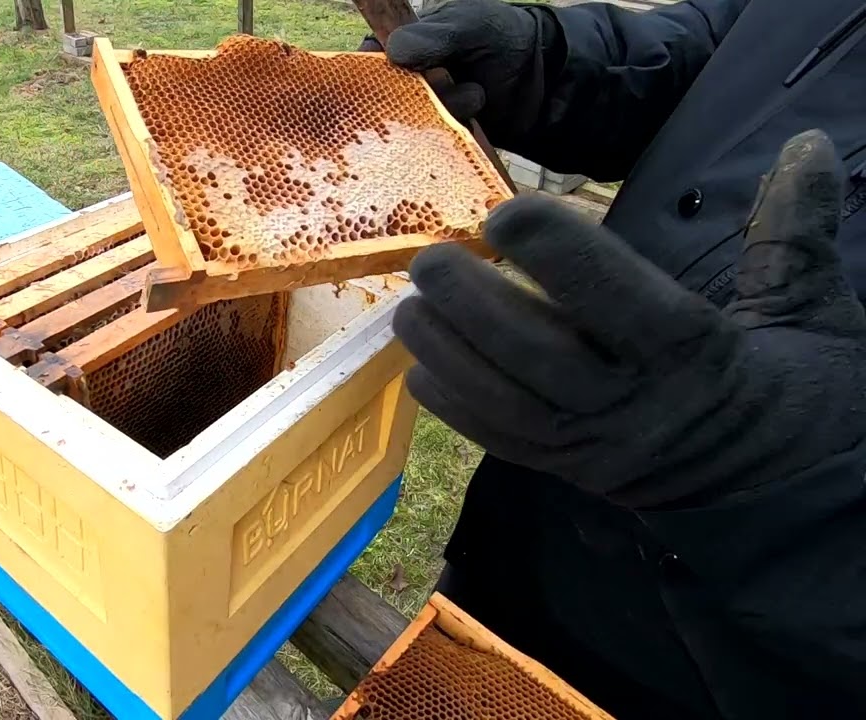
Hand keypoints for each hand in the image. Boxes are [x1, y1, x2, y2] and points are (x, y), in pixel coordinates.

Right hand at [360, 0, 561, 143]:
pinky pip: (427, 146)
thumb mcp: (472, 27)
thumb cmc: (507, 41)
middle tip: (441, 85)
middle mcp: (409, 79)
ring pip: (406, 124)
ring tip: (475, 94)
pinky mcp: (440, 138)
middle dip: (409, 97)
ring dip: (441, 111)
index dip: (366, 70)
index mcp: (408, 43)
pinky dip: (446, 136)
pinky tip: (472, 120)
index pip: (370, 57)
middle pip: (382, 97)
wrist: (547, 84)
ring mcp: (424, 110)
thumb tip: (394, 51)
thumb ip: (436, 37)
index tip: (378, 77)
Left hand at [393, 130, 865, 508]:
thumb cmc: (795, 392)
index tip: (506, 214)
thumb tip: (804, 146)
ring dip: (448, 354)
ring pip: (507, 404)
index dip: (556, 253)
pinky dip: (458, 409)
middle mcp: (635, 405)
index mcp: (693, 354)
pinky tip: (421, 371)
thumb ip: (794, 231)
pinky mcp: (571, 471)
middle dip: (473, 307)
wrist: (784, 489)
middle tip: (429, 260)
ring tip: (408, 308)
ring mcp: (596, 446)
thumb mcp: (810, 313)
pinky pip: (503, 444)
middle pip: (538, 355)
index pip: (614, 298)